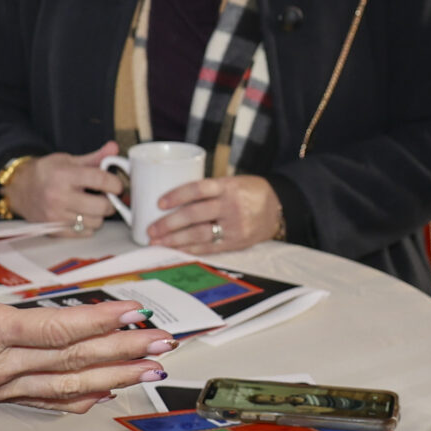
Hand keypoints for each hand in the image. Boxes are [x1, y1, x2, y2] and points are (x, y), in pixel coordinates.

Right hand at [0, 207, 174, 417]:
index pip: (55, 329)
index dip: (97, 322)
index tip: (131, 312)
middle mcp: (3, 366)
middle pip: (75, 359)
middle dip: (124, 351)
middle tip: (163, 342)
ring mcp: (4, 385)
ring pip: (70, 384)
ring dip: (116, 375)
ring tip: (152, 369)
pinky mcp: (1, 395)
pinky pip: (50, 400)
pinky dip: (84, 397)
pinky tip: (109, 391)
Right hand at [6, 142, 123, 231]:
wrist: (19, 188)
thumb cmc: (45, 173)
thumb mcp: (68, 160)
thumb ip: (94, 158)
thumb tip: (114, 148)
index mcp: (64, 175)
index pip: (100, 180)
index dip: (115, 183)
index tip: (116, 185)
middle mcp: (59, 196)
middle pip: (101, 206)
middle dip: (109, 202)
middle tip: (106, 198)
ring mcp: (56, 215)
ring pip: (95, 222)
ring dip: (99, 215)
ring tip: (92, 206)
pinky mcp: (54, 229)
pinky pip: (83, 233)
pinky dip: (88, 226)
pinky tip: (82, 215)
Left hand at [147, 174, 280, 251]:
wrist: (278, 208)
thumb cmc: (249, 191)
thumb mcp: (232, 181)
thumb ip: (209, 190)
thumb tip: (172, 198)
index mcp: (228, 186)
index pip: (198, 189)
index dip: (176, 195)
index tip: (159, 203)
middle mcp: (231, 206)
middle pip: (194, 215)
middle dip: (168, 224)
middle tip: (151, 230)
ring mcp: (234, 227)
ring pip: (199, 234)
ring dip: (175, 240)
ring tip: (158, 242)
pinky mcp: (236, 243)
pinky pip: (209, 247)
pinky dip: (190, 249)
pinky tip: (176, 249)